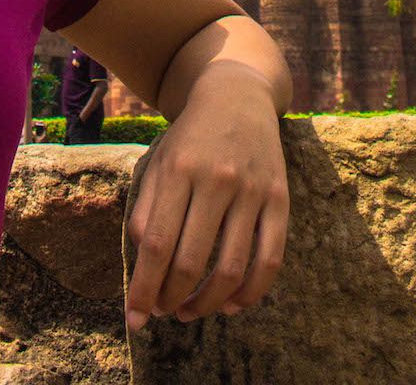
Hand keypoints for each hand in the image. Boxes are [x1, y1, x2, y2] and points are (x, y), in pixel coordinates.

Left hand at [125, 66, 287, 331]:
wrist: (236, 96)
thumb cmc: (189, 138)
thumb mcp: (159, 162)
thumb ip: (146, 208)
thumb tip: (143, 260)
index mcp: (178, 169)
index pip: (157, 243)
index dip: (144, 288)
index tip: (134, 319)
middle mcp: (215, 178)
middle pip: (191, 260)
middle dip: (171, 299)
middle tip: (162, 313)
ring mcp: (251, 189)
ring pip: (231, 268)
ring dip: (207, 303)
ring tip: (189, 312)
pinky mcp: (280, 198)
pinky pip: (270, 259)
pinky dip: (251, 292)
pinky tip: (232, 304)